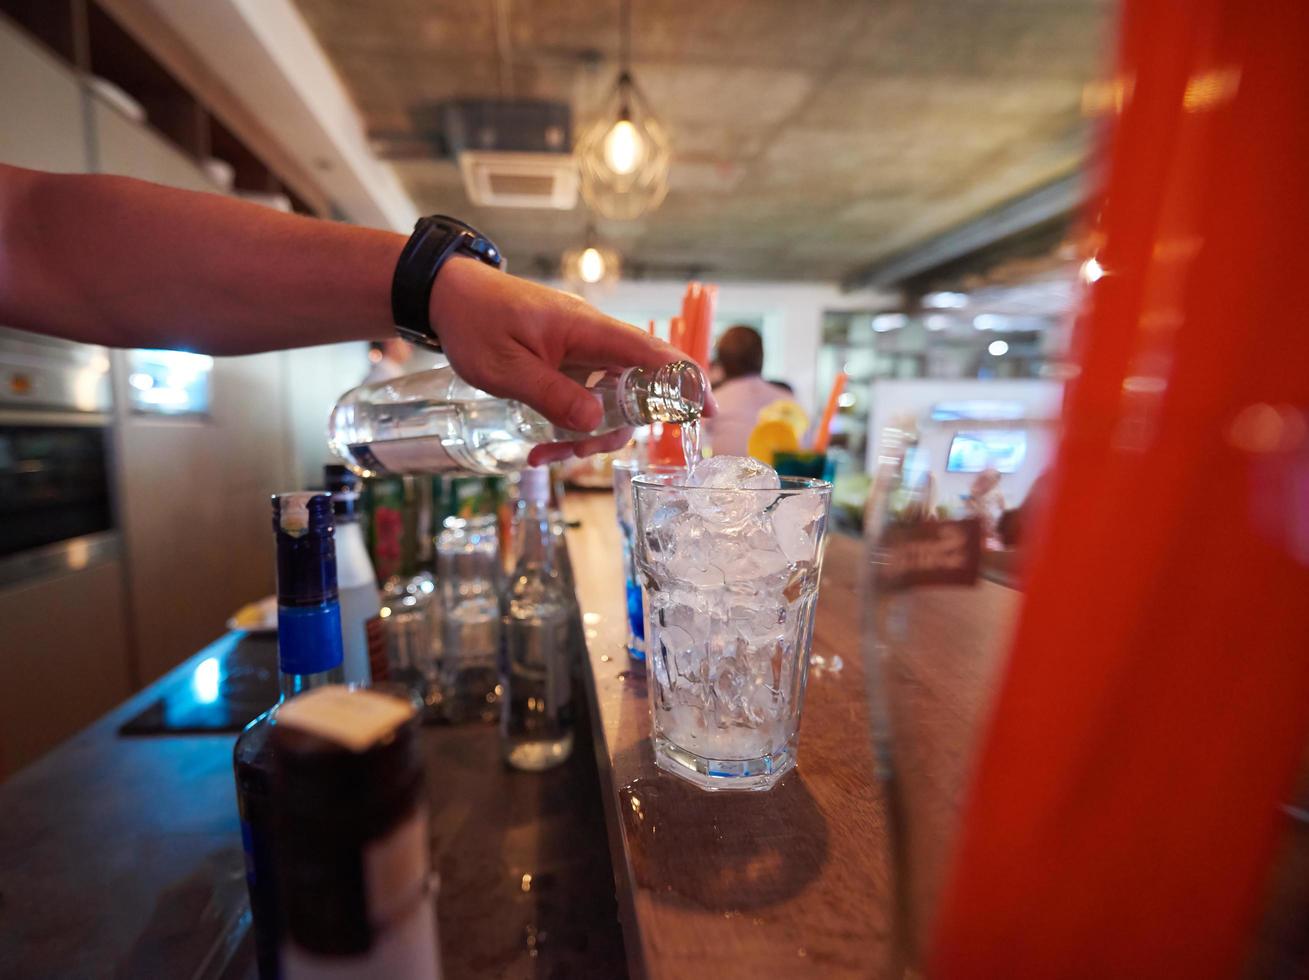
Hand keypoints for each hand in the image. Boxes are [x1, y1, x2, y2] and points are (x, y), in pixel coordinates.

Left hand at [430, 257, 703, 465]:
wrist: (447, 296)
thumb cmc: (474, 322)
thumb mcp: (506, 368)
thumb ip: (553, 395)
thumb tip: (597, 422)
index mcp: (588, 330)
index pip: (652, 353)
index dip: (686, 382)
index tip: (708, 413)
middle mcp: (594, 339)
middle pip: (636, 389)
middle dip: (616, 430)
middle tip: (575, 454)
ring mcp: (582, 351)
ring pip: (610, 401)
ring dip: (587, 434)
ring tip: (546, 453)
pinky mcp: (568, 361)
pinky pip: (585, 397)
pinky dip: (570, 424)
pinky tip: (541, 445)